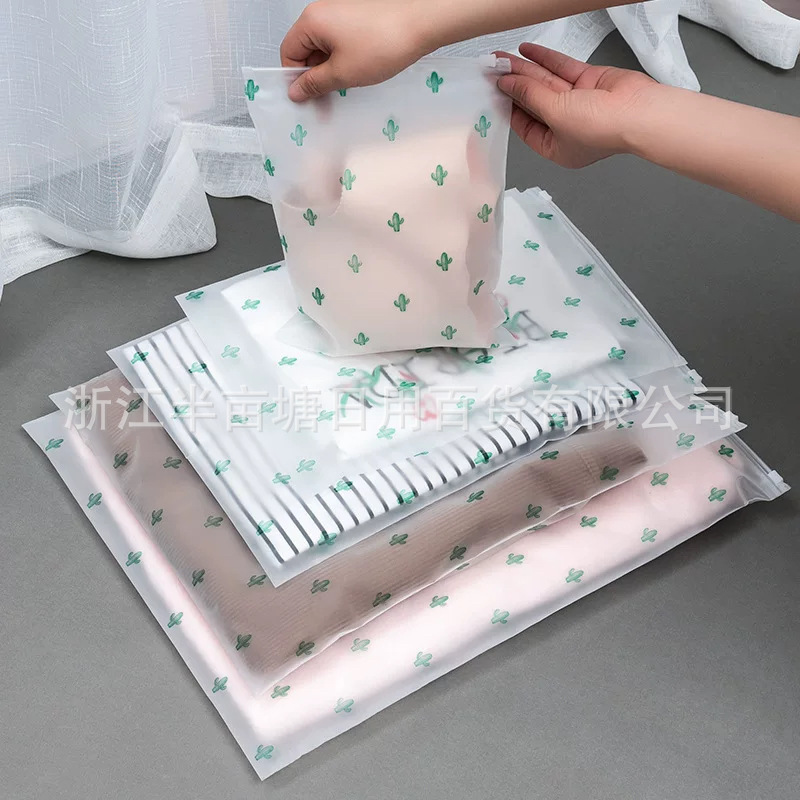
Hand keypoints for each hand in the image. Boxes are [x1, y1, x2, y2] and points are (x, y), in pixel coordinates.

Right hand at [280, 0, 430, 100]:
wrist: (421, 23)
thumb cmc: (385, 41)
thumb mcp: (342, 73)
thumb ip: (314, 84)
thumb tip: (296, 91)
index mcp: (312, 21)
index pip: (288, 53)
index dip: (295, 79)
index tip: (307, 98)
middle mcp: (324, 12)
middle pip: (306, 50)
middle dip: (315, 77)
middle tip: (327, 101)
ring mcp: (341, 13)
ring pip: (325, 49)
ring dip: (331, 70)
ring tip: (347, 86)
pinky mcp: (357, 18)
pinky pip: (341, 42)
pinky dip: (345, 60)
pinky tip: (358, 73)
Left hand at [496, 43, 657, 167]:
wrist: (638, 112)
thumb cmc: (601, 129)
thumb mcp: (554, 114)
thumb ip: (530, 96)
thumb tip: (509, 84)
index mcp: (557, 147)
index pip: (527, 126)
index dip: (510, 108)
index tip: (494, 93)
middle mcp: (567, 126)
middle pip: (535, 102)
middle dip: (515, 85)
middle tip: (496, 71)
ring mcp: (579, 103)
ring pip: (546, 83)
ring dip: (526, 70)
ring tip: (505, 59)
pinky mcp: (589, 82)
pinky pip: (562, 69)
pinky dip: (545, 59)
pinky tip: (527, 52)